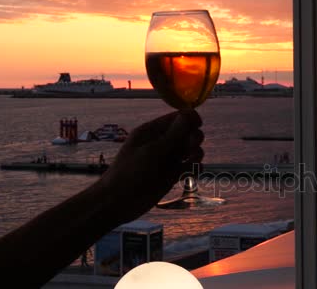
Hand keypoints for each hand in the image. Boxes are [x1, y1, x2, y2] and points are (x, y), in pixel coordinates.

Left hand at [98, 110, 203, 224]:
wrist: (117, 202)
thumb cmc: (130, 172)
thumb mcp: (152, 151)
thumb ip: (173, 134)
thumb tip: (190, 114)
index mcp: (152, 131)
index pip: (178, 117)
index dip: (190, 119)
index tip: (198, 126)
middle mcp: (162, 142)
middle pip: (188, 132)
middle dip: (194, 138)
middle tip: (189, 149)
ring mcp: (168, 159)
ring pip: (191, 150)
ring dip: (196, 153)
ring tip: (190, 162)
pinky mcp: (172, 175)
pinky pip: (189, 166)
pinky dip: (194, 168)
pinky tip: (191, 173)